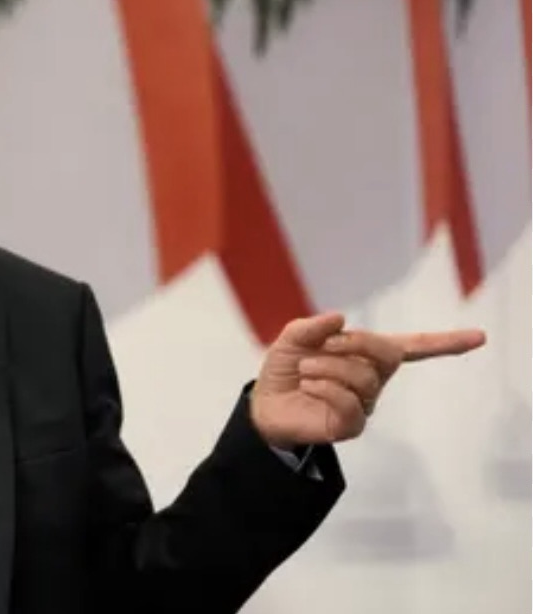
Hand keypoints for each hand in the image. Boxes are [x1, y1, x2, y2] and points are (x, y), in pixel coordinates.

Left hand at [251, 312, 485, 448]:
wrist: (265, 404)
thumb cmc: (285, 370)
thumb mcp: (292, 339)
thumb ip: (313, 326)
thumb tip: (340, 318)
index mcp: (366, 354)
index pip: (413, 347)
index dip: (445, 343)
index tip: (479, 337)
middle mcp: (373, 378)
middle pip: (387, 354)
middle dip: (355, 344)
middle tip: (324, 346)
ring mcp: (365, 403)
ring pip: (362, 377)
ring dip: (326, 367)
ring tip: (306, 372)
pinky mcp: (352, 425)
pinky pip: (349, 403)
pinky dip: (325, 388)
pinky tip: (310, 387)